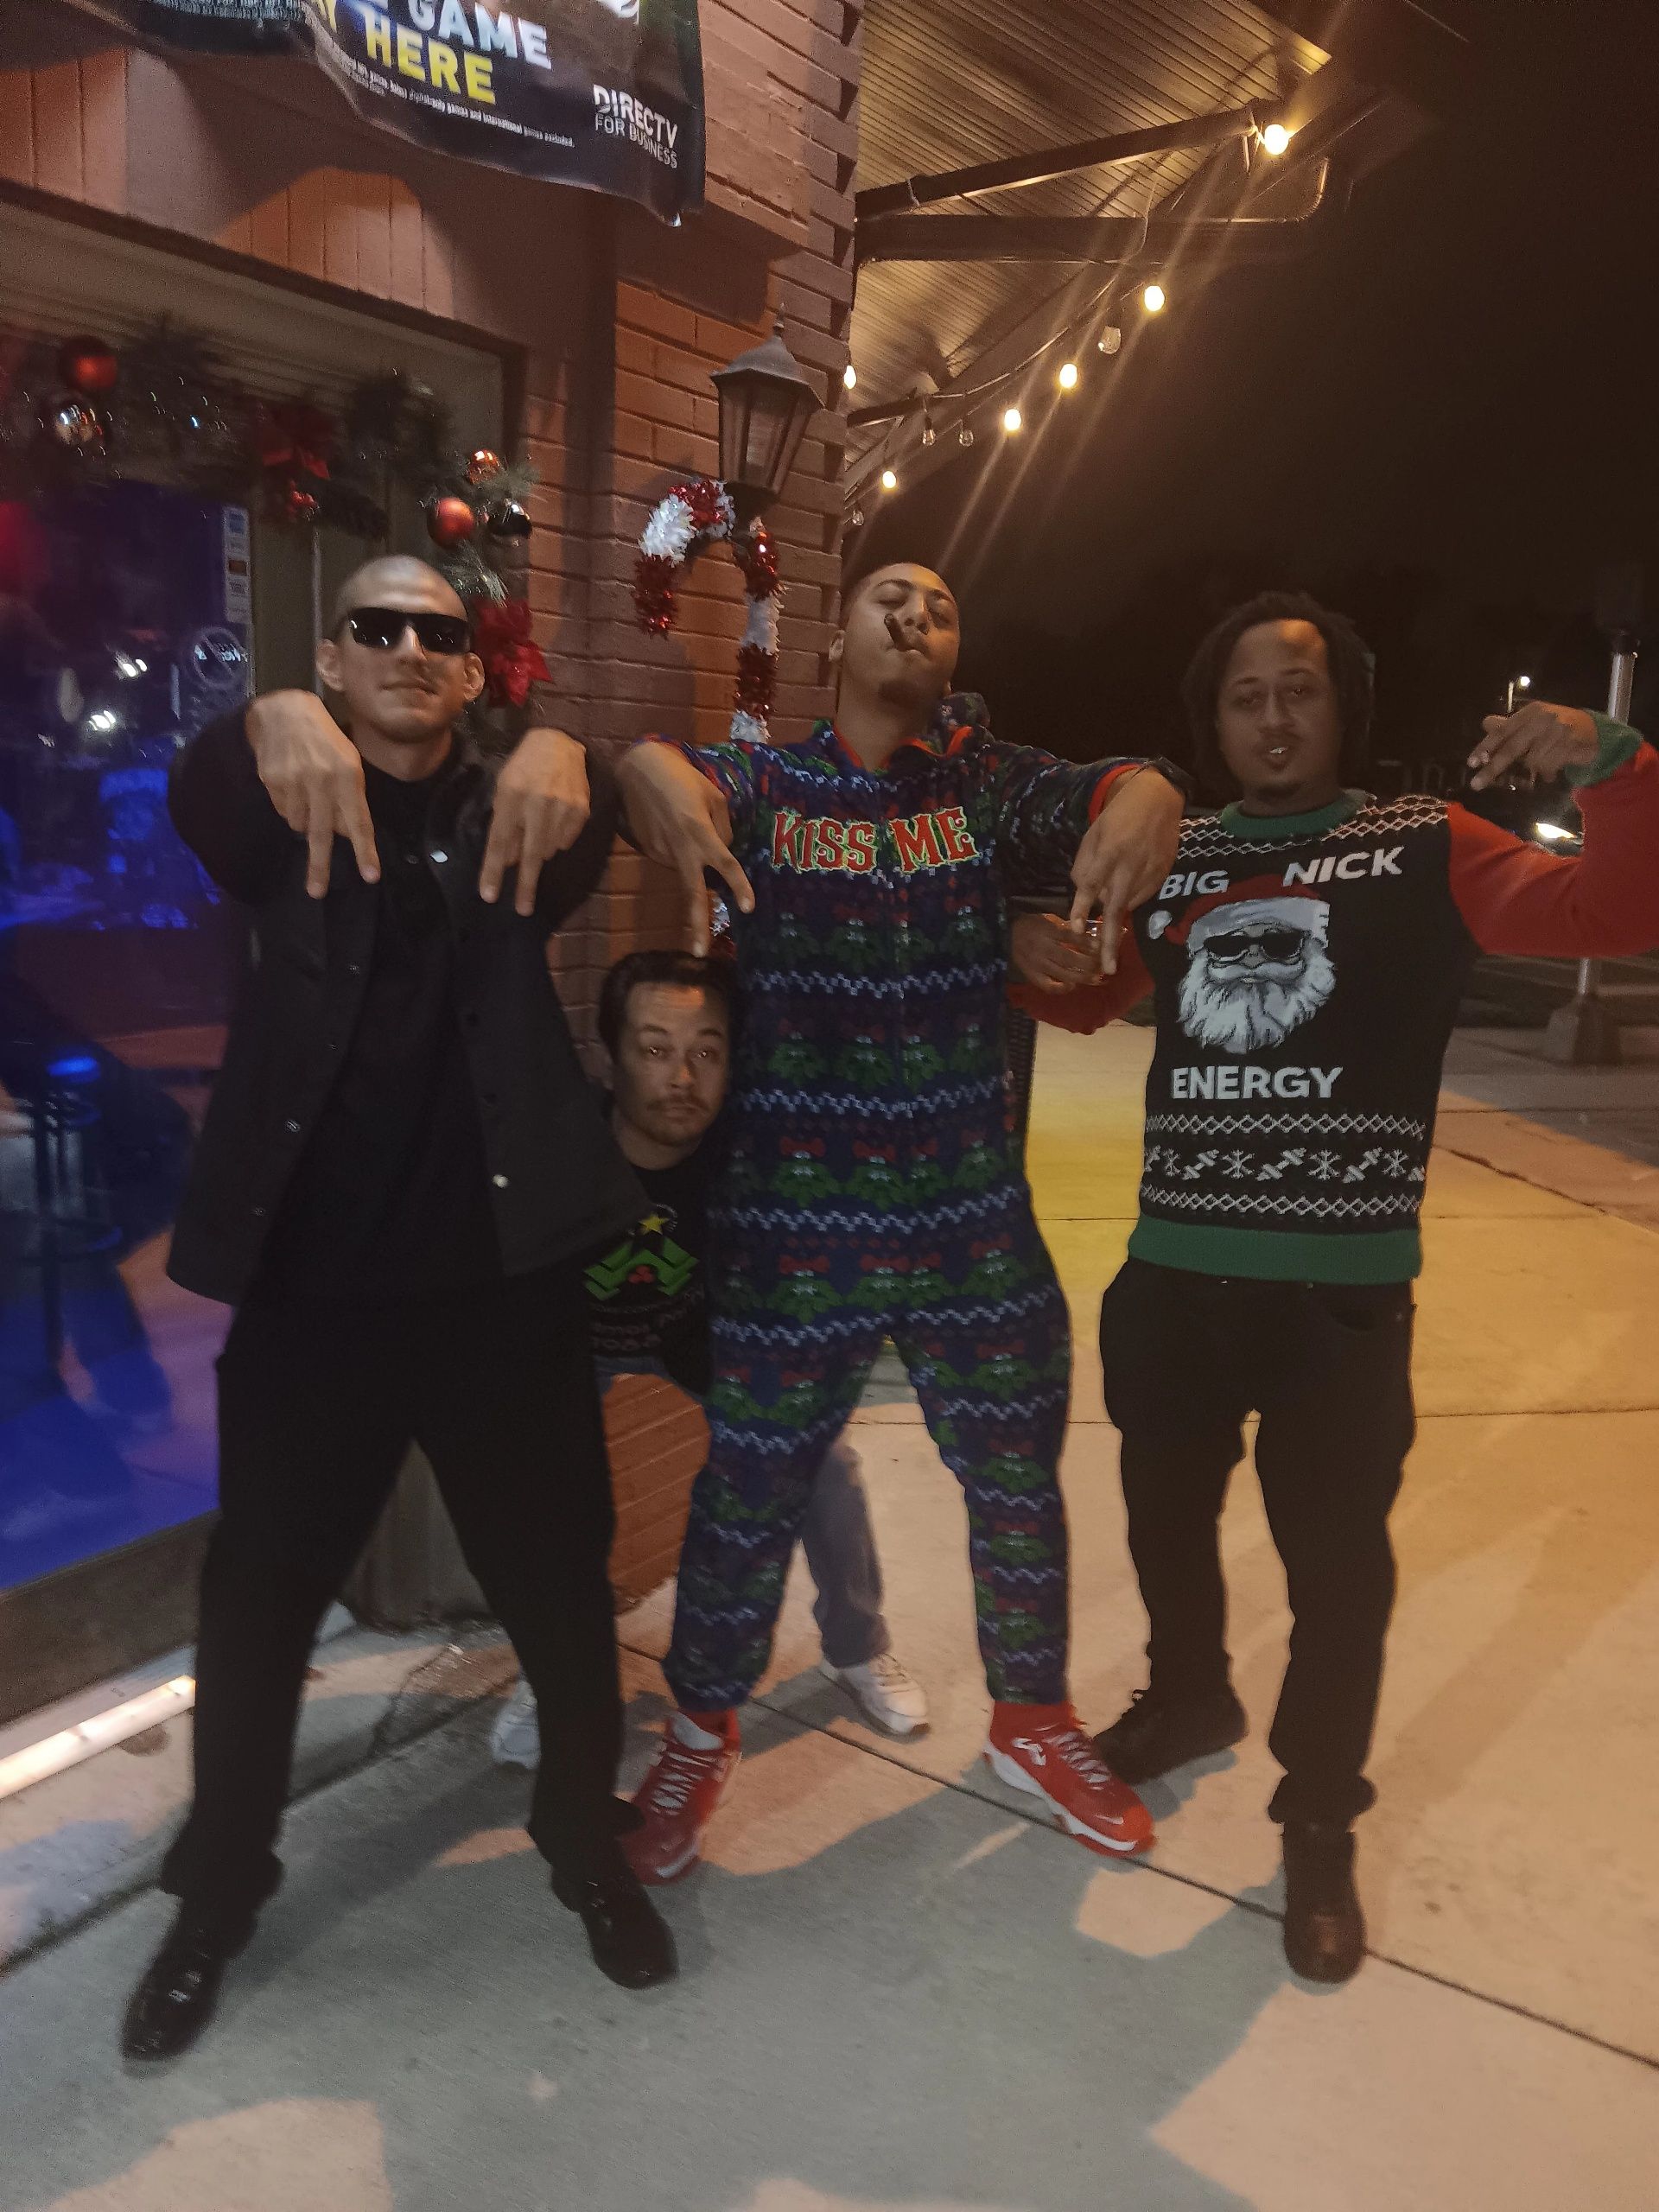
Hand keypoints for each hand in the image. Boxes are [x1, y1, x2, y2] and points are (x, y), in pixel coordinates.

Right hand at [246, 690, 377, 897]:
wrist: (284, 712)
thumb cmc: (326, 741)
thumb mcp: (349, 762)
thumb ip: (351, 798)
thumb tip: (346, 835)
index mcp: (349, 776)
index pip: (359, 822)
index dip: (364, 851)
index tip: (370, 877)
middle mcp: (322, 782)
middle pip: (322, 834)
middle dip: (320, 866)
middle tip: (317, 892)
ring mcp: (294, 783)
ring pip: (300, 824)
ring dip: (305, 821)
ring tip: (306, 794)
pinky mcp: (272, 782)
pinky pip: (283, 811)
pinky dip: (289, 807)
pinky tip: (291, 785)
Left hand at [480, 727, 590, 914]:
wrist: (558, 743)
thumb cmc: (523, 767)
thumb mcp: (503, 789)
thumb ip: (504, 824)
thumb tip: (508, 860)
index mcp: (511, 797)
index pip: (499, 842)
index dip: (493, 871)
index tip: (489, 896)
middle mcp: (537, 804)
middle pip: (529, 855)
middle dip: (524, 885)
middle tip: (522, 910)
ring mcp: (562, 808)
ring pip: (548, 849)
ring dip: (539, 849)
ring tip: (537, 827)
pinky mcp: (581, 810)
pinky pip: (566, 841)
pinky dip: (557, 839)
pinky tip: (553, 820)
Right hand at [619, 743, 754, 956]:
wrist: (635, 770)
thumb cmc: (681, 777)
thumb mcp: (713, 795)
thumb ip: (723, 828)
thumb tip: (724, 850)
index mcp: (701, 833)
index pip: (727, 865)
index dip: (739, 888)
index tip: (748, 908)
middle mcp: (681, 850)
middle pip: (692, 894)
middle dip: (697, 925)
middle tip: (700, 952)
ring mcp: (662, 853)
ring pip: (686, 868)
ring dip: (690, 859)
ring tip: (679, 820)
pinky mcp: (648, 851)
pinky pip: (672, 858)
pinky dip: (677, 850)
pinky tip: (669, 825)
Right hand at [1010, 911, 1103, 992]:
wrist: (1004, 935)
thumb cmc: (1028, 924)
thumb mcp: (1046, 919)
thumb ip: (1064, 927)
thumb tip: (1087, 933)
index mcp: (1046, 932)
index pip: (1070, 938)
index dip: (1087, 943)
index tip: (1101, 946)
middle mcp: (1043, 949)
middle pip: (1070, 959)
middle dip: (1089, 964)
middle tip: (1102, 966)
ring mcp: (1037, 964)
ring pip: (1063, 974)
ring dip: (1081, 978)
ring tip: (1095, 979)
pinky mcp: (1031, 975)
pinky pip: (1048, 986)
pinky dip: (1061, 988)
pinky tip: (1071, 986)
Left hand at [1068, 766, 1183, 972]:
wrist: (1158, 800)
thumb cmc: (1118, 816)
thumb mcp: (1093, 834)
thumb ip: (1085, 865)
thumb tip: (1083, 895)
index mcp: (1109, 852)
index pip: (1090, 884)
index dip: (1082, 908)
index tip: (1076, 929)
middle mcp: (1129, 866)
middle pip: (1115, 909)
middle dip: (1110, 941)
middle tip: (1107, 968)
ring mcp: (1149, 872)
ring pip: (1128, 904)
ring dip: (1118, 911)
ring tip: (1112, 901)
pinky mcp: (1163, 875)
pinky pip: (1142, 897)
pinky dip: (1132, 898)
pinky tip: (1129, 883)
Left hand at [1467, 702, 1599, 790]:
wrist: (1594, 732)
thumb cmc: (1557, 728)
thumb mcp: (1533, 723)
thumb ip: (1510, 726)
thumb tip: (1486, 723)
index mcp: (1530, 712)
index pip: (1502, 731)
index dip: (1486, 747)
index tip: (1471, 763)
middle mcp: (1542, 719)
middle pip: (1512, 748)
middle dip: (1493, 768)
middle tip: (1476, 784)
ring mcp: (1557, 731)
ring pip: (1532, 761)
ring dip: (1533, 771)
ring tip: (1542, 769)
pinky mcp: (1570, 744)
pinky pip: (1549, 766)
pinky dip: (1548, 773)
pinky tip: (1554, 770)